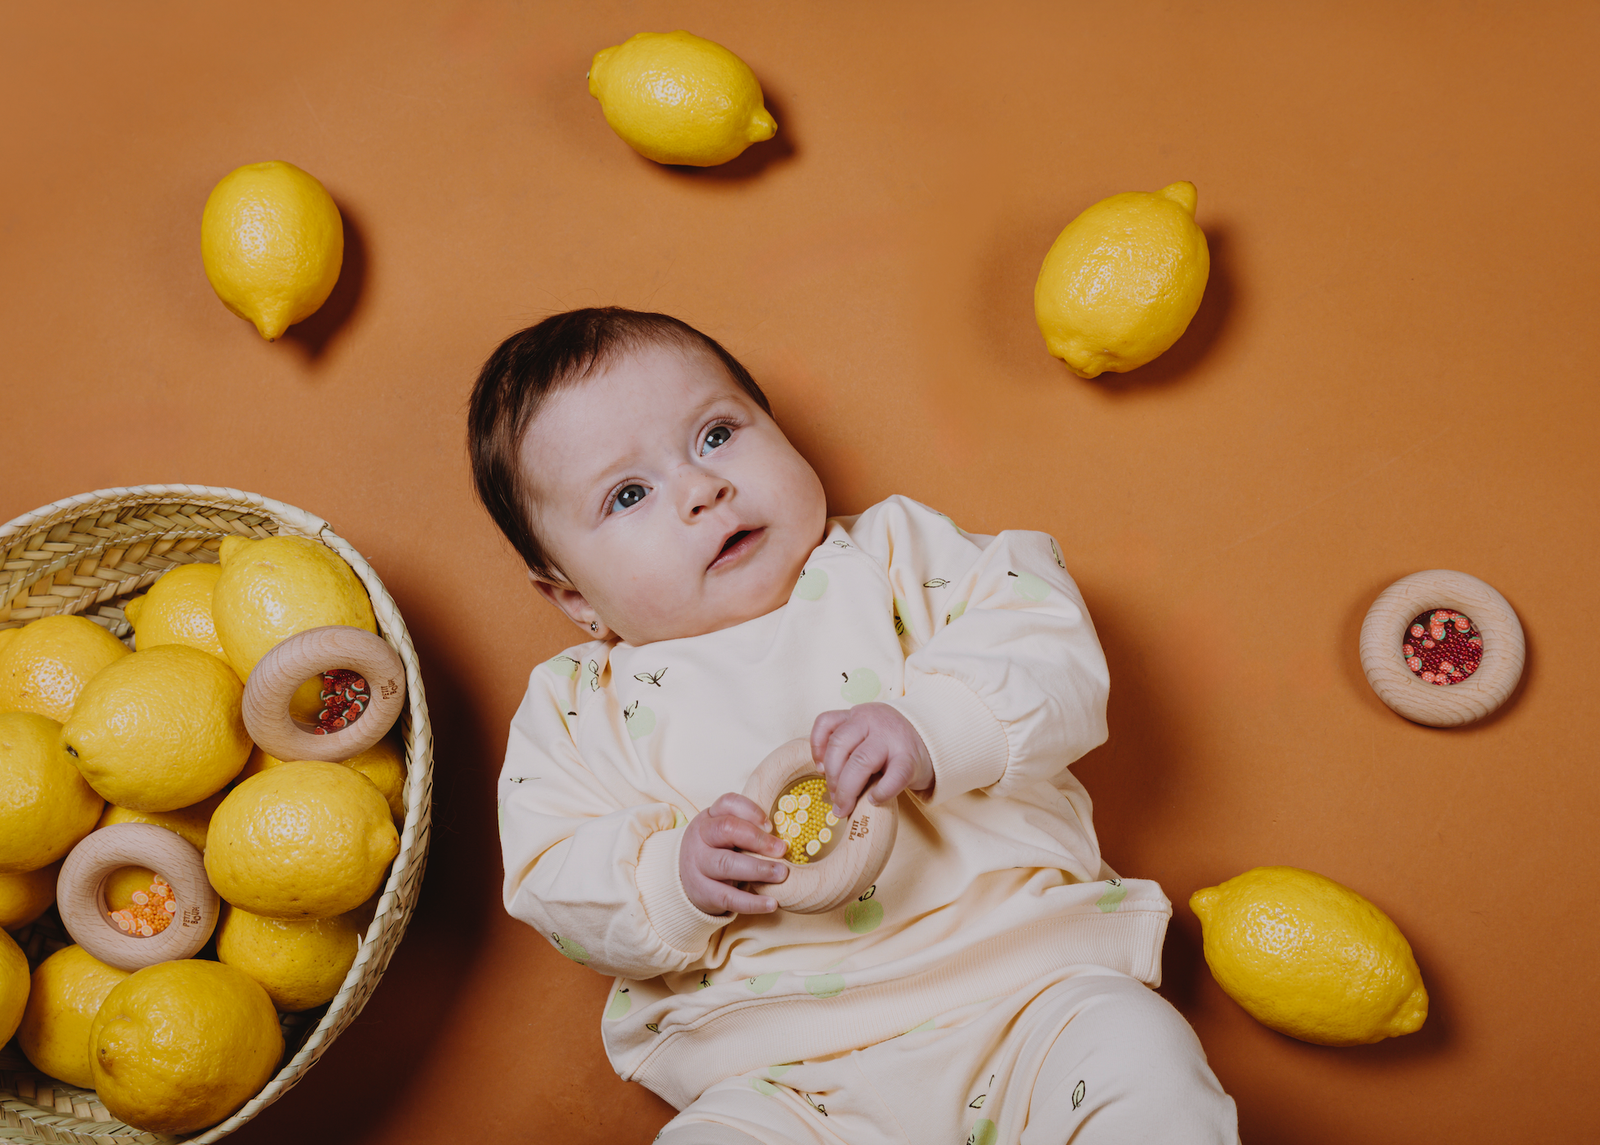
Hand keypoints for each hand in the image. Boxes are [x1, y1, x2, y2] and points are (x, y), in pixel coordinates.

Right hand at [679, 792, 788, 915]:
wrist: (685, 881)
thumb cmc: (717, 851)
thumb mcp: (725, 834)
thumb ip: (748, 829)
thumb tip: (785, 837)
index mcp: (709, 818)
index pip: (727, 803)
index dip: (751, 811)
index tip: (771, 825)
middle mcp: (700, 838)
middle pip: (726, 829)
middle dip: (757, 839)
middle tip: (782, 849)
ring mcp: (698, 865)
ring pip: (726, 863)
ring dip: (758, 868)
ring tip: (782, 873)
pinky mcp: (703, 892)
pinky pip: (728, 897)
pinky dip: (752, 903)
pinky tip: (771, 904)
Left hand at [810, 702, 932, 818]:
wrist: (931, 740)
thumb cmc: (890, 743)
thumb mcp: (866, 733)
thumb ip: (846, 745)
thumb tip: (824, 775)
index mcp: (857, 715)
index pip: (826, 723)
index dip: (816, 748)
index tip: (820, 770)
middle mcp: (872, 721)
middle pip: (839, 746)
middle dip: (832, 777)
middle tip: (834, 798)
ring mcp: (892, 738)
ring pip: (860, 761)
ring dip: (847, 789)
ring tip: (846, 806)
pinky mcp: (910, 758)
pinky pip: (892, 777)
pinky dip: (881, 792)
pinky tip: (874, 800)